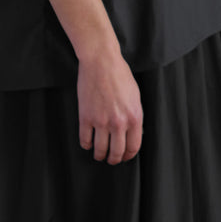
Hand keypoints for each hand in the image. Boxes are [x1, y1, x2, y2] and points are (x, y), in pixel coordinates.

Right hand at [77, 50, 143, 165]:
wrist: (101, 62)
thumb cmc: (120, 76)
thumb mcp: (135, 97)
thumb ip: (135, 116)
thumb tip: (133, 133)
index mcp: (134, 117)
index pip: (133, 147)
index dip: (128, 156)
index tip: (124, 157)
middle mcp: (119, 123)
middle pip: (116, 152)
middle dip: (113, 159)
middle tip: (111, 159)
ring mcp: (101, 121)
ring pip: (100, 150)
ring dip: (99, 155)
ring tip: (98, 154)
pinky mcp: (85, 117)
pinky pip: (85, 140)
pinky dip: (86, 144)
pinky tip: (87, 143)